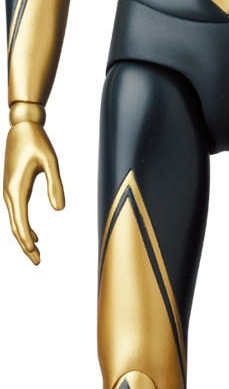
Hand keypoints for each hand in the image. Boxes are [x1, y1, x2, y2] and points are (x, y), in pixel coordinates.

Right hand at [3, 121, 64, 263]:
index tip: (35, 254)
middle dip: (26, 245)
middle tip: (38, 262)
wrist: (22, 126)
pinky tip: (35, 236)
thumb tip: (60, 210)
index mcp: (16, 188)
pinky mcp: (13, 187)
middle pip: (15, 225)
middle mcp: (9, 192)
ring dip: (25, 238)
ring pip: (15, 221)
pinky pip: (18, 212)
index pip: (20, 221)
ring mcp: (9, 190)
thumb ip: (55, 185)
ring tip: (36, 254)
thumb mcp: (51, 161)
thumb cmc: (38, 141)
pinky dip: (24, 226)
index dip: (27, 240)